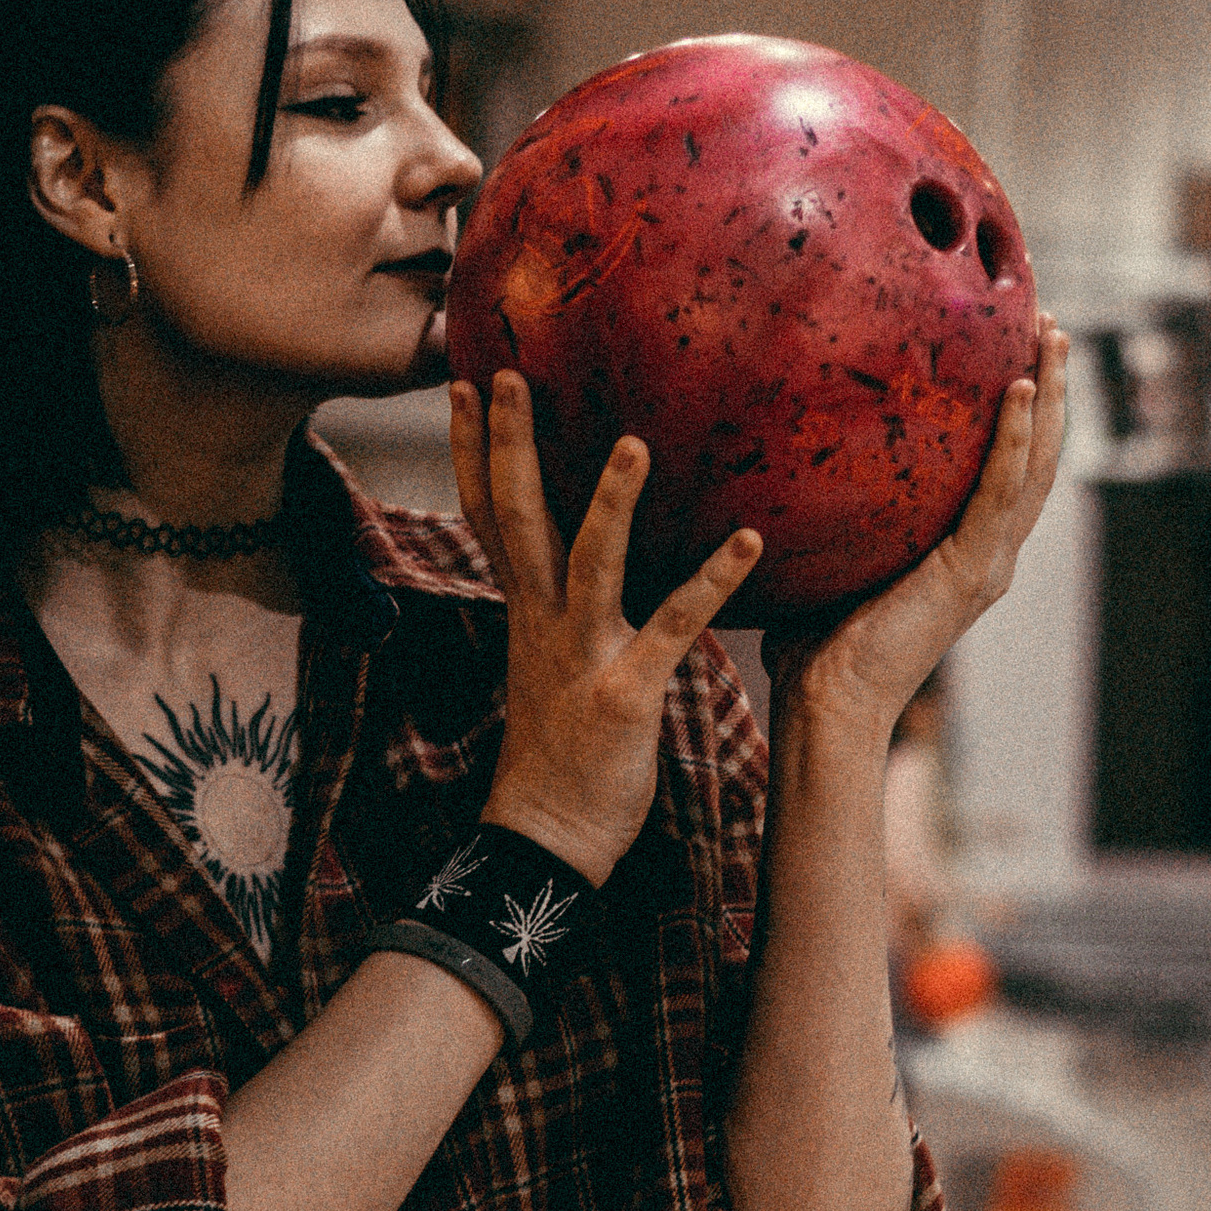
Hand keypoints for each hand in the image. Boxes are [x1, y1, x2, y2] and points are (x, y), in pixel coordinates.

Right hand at [451, 372, 762, 886]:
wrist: (547, 837)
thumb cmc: (559, 752)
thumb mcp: (549, 664)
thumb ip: (563, 608)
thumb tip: (579, 567)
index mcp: (526, 612)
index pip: (486, 515)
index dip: (469, 451)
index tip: (461, 384)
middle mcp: (544, 621)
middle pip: (515, 519)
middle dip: (505, 445)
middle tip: (504, 373)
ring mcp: (582, 655)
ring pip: (589, 563)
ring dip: (612, 502)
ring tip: (637, 441)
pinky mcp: (627, 692)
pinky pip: (672, 627)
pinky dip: (712, 582)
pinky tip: (749, 541)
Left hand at [764, 318, 1068, 744]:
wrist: (826, 703)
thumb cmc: (815, 641)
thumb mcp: (836, 553)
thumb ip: (836, 508)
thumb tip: (789, 446)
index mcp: (965, 553)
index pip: (1009, 468)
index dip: (1024, 410)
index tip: (1019, 347)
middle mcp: (989, 554)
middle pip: (1039, 456)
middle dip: (1051, 387)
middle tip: (1050, 324)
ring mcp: (986, 563)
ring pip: (1036, 465)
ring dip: (1049, 397)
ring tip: (1052, 337)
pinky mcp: (970, 571)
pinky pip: (1000, 491)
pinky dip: (1015, 438)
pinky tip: (1022, 389)